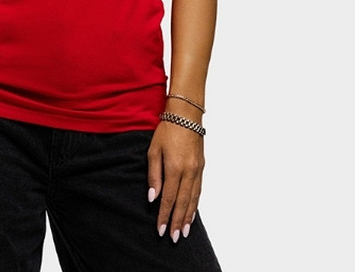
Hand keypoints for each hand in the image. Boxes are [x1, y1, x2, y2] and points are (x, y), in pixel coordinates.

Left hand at [146, 120, 204, 241]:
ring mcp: (197, 170)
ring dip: (188, 217)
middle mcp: (189, 172)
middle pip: (183, 203)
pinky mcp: (202, 167)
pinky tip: (192, 213)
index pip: (169, 199)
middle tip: (174, 238)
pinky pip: (199, 190)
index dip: (164, 216)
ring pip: (193, 199)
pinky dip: (195, 204)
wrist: (186, 115)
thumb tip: (153, 197)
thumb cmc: (166, 130)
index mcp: (174, 168)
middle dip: (178, 222)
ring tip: (184, 232)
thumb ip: (154, 175)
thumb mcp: (153, 151)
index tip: (160, 230)